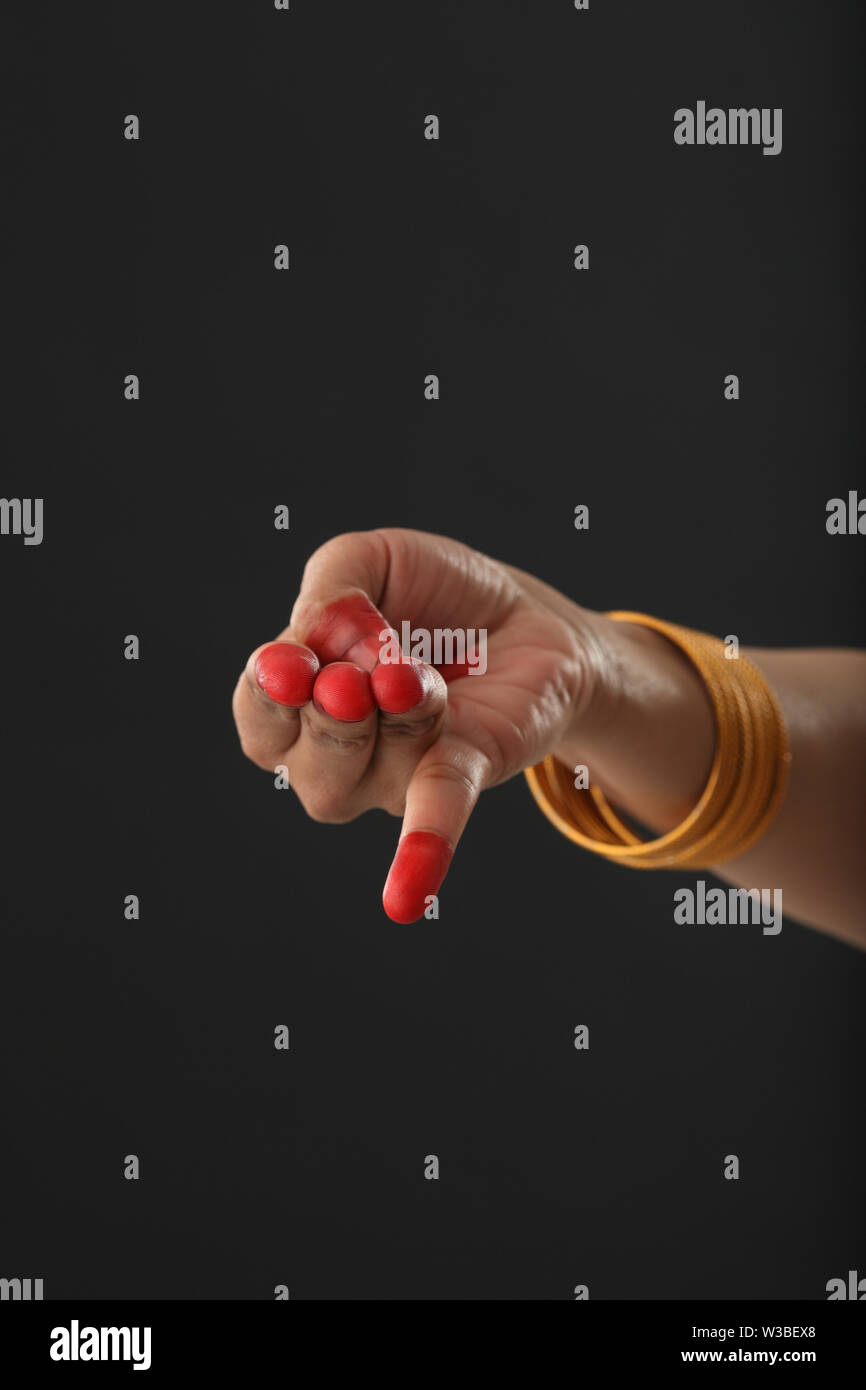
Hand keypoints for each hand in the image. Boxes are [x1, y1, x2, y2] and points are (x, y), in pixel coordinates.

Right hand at [232, 528, 597, 921]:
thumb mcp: (373, 561)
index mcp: (303, 699)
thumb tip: (312, 630)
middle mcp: (341, 754)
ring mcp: (400, 775)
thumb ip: (331, 582)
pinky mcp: (465, 772)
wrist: (528, 617)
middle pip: (303, 764)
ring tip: (419, 676)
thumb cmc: (436, 596)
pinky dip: (419, 849)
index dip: (268, 694)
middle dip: (331, 712)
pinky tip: (404, 899)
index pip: (259, 718)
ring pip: (369, 775)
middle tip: (361, 672)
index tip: (293, 658)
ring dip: (394, 717)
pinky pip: (433, 815)